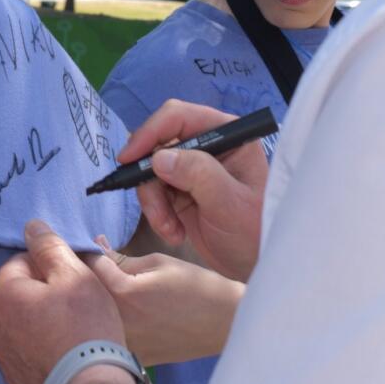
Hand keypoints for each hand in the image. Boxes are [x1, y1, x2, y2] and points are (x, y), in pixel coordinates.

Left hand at [0, 220, 125, 383]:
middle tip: (77, 301)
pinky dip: (43, 344)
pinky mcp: (15, 377)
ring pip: (24, 322)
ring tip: (74, 328)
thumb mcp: (74, 275)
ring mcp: (3, 355)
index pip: (22, 261)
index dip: (50, 264)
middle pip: (21, 292)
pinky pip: (28, 348)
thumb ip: (50, 247)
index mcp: (2, 294)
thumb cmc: (84, 326)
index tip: (72, 276)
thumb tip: (31, 225)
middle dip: (45, 291)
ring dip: (43, 319)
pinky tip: (66, 349)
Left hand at [88, 242, 243, 365]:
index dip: (86, 251)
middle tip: (97, 262)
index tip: (89, 245)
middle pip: (87, 293)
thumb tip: (96, 247)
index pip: (88, 265)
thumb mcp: (157, 262)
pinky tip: (127, 309)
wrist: (225, 324)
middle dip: (88, 275)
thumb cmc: (195, 287)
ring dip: (97, 299)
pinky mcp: (134, 355)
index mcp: (124, 292)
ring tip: (112, 286)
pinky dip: (111, 320)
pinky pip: (111, 334)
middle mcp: (119, 321)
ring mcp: (126, 343)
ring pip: (97, 316)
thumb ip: (121, 259)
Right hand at [120, 100, 268, 280]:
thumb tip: (159, 157)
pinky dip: (157, 214)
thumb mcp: (230, 203)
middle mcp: (207, 146)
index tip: (128, 158)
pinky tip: (175, 232)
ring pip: (151, 171)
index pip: (179, 117)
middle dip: (150, 179)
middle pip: (158, 144)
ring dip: (154, 203)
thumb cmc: (255, 232)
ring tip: (171, 230)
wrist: (255, 266)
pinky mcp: (180, 190)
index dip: (150, 132)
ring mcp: (192, 169)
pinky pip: (153, 193)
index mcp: (226, 135)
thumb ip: (198, 175)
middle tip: (154, 208)